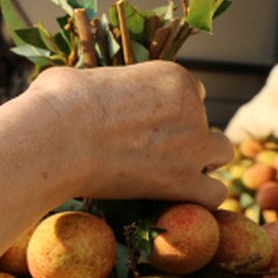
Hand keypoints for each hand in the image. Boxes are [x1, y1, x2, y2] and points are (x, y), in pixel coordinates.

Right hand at [28, 62, 233, 208]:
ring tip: (168, 174)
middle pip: (205, 122)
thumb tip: (74, 90)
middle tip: (153, 151)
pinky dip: (201, 198)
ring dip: (201, 163)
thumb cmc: (57, 103)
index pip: (190, 92)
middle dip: (186, 136)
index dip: (169, 110)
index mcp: (171, 77)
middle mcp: (191, 108)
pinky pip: (214, 194)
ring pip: (221, 154)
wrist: (56, 138)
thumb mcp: (79, 77)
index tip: (145, 124)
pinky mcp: (183, 182)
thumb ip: (96, 85)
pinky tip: (177, 199)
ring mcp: (191, 146)